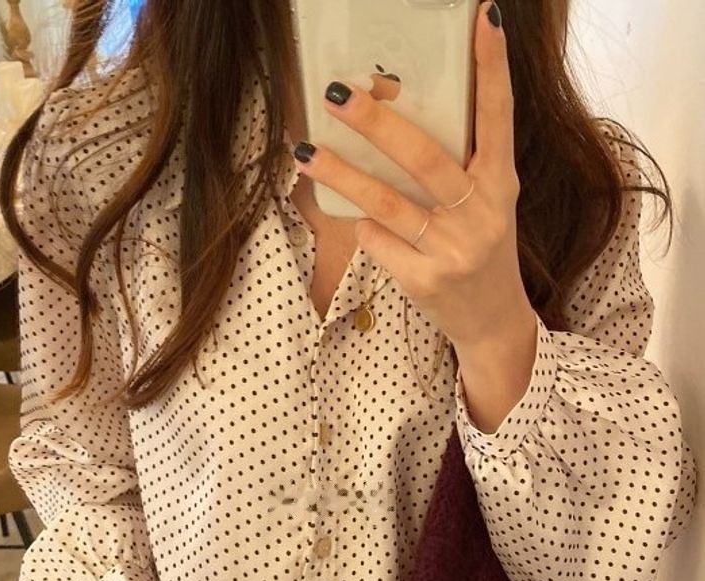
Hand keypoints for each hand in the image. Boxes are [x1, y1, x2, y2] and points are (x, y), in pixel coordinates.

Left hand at [291, 0, 535, 353]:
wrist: (492, 323)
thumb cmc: (481, 250)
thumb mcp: (488, 204)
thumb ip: (460, 166)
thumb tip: (397, 115)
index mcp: (502, 185)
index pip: (499, 117)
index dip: (492, 67)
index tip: (483, 16)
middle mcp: (481, 215)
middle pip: (424, 159)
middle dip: (377, 124)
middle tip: (338, 93)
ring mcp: (452, 251)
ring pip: (387, 203)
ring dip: (342, 174)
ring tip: (305, 151)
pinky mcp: (425, 281)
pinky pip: (378, 242)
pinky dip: (364, 227)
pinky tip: (359, 220)